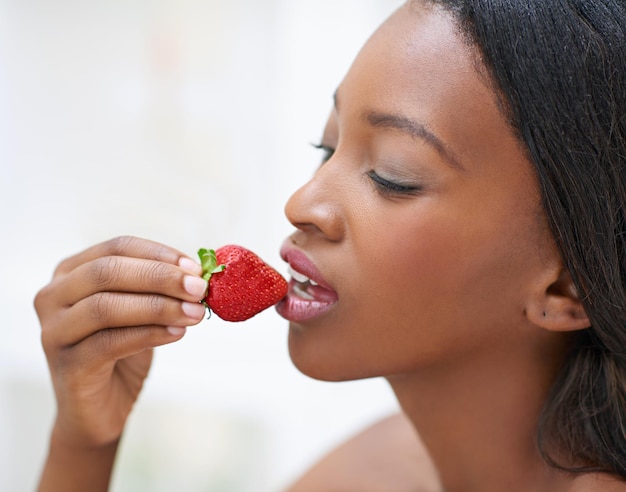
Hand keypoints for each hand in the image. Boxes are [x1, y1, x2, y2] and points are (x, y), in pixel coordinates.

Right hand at [34, 236, 207, 448]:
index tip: (195, 268)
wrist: (97, 409)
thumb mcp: (139, 311)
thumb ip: (158, 289)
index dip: (159, 254)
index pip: (117, 248)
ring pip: (106, 307)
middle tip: (199, 288)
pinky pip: (110, 343)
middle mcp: (53, 297)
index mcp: (70, 272)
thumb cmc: (120, 352)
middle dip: (160, 277)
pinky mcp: (67, 365)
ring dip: (159, 307)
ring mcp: (54, 332)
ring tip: (195, 313)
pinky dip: (149, 334)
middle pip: (107, 272)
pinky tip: (177, 333)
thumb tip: (198, 273)